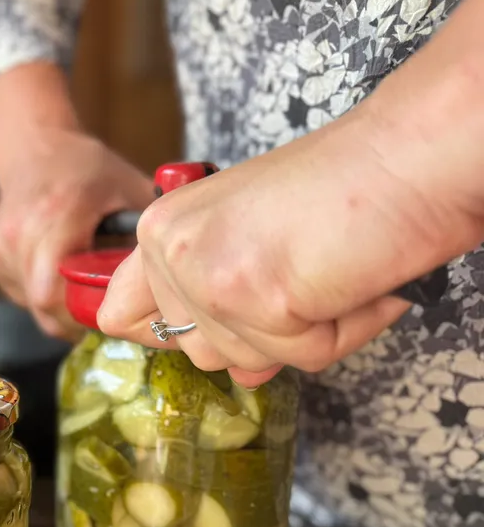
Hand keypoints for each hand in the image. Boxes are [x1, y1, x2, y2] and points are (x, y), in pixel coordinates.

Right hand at [0, 63, 154, 338]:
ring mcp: (1, 248)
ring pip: (33, 306)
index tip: (111, 312)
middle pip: (45, 307)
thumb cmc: (87, 169)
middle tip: (105, 308)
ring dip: (62, 306)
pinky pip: (21, 296)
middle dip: (78, 316)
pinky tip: (59, 270)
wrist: (34, 148)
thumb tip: (179, 273)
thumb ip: (149, 230)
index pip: (54, 290)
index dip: (83, 313)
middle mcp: (19, 233)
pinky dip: (43, 294)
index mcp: (57, 215)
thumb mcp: (129, 187)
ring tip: (84, 282)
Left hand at [95, 105, 469, 384]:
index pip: (119, 315)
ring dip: (304, 330)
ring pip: (247, 362)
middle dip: (261, 331)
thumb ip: (220, 306)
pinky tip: (352, 277)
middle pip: (197, 353)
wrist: (406, 154)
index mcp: (160, 229)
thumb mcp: (248, 238)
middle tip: (302, 270)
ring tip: (328, 268)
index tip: (225, 309)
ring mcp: (209, 276)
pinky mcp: (258, 299)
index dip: (172, 332)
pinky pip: (303, 357)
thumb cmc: (342, 187)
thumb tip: (237, 372)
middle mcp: (171, 249)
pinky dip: (343, 329)